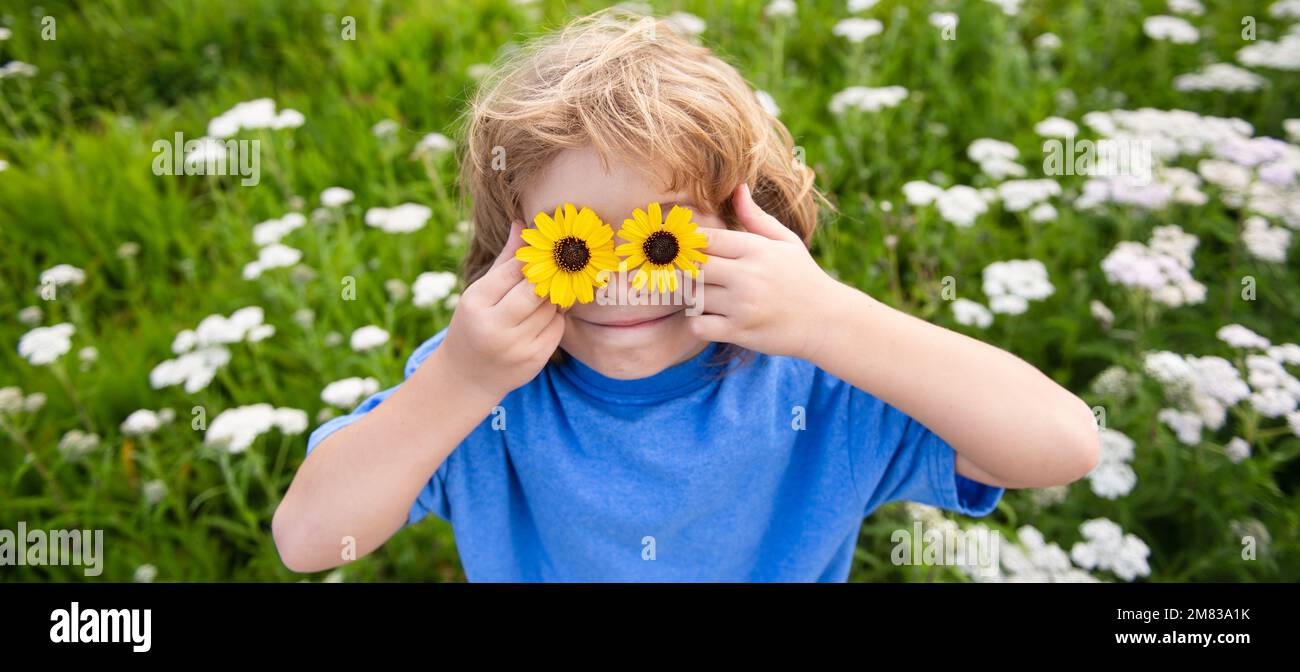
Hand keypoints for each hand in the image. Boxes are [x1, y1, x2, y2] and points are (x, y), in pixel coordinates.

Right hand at [436, 220, 565, 399]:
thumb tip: (522, 224)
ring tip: (545, 294)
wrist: (467, 376)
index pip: (513, 271)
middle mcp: (494, 326)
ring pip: (550, 308)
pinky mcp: (533, 360)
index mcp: (476, 302)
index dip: (533, 259)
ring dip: (553, 298)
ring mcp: (515, 346)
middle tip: (557, 267)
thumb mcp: (479, 292)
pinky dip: (555, 318)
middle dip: (548, 278)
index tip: (547, 249)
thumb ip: (504, 261)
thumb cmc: (474, 323)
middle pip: (535, 290)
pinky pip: (557, 328)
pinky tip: (544, 317)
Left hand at [687, 183, 842, 360]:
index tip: (685, 247)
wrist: (827, 321)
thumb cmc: (803, 277)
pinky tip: (708, 315)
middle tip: (684, 270)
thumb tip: (738, 187)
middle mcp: (748, 276)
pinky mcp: (739, 331)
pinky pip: (698, 325)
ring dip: (690, 294)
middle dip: (683, 268)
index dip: (689, 242)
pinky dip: (697, 321)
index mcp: (757, 250)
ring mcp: (742, 306)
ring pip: (693, 295)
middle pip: (693, 266)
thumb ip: (756, 217)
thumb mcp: (786, 242)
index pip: (706, 239)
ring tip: (699, 291)